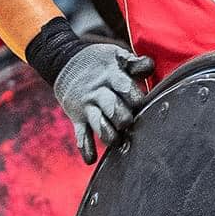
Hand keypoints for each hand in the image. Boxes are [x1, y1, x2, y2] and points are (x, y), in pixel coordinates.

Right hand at [53, 42, 152, 162]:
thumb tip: (149, 66)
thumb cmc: (101, 62)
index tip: (143, 104)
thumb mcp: (115, 55)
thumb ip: (134, 63)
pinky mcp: (77, 117)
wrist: (64, 61)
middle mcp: (97, 92)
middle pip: (112, 108)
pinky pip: (81, 134)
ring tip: (118, 142)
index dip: (136, 97)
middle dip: (123, 118)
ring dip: (109, 135)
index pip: (125, 88)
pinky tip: (90, 160)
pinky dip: (85, 147)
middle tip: (130, 123)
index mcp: (111, 76)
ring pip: (98, 124)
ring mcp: (86, 106)